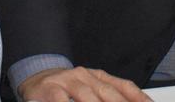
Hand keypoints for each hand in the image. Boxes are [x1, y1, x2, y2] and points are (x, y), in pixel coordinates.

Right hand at [19, 66, 149, 101]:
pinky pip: (61, 100)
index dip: (138, 97)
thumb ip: (110, 93)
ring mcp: (67, 81)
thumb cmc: (66, 87)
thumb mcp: (91, 87)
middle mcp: (84, 76)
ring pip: (86, 96)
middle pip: (107, 93)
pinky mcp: (49, 89)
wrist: (36, 75)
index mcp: (98, 76)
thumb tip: (134, 100)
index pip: (123, 86)